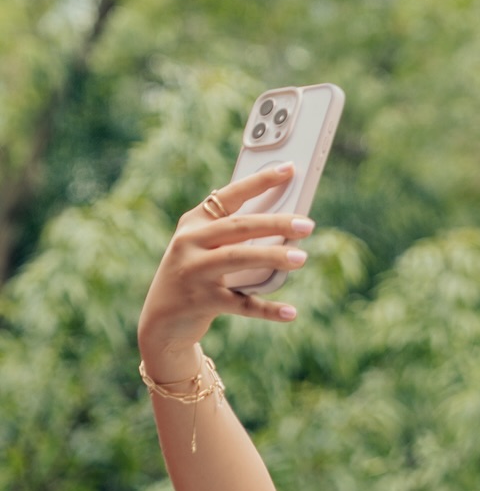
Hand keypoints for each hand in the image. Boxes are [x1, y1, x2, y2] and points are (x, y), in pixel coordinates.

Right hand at [138, 166, 312, 372]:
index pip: (230, 195)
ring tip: (301, 258)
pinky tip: (291, 312)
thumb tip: (286, 228)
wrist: (162, 321)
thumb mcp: (205, 250)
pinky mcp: (201, 302)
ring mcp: (193, 272)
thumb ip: (235, 236)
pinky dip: (268, 309)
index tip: (289, 169)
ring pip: (238, 258)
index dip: (260, 181)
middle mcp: (189, 242)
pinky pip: (241, 304)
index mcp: (194, 223)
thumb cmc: (195, 277)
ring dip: (272, 257)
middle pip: (239, 226)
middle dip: (275, 222)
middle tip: (307, 224)